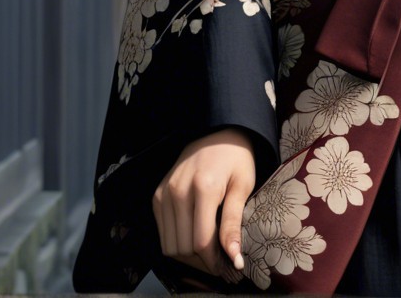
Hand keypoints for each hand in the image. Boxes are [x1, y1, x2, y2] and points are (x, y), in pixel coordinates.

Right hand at [152, 127, 255, 280]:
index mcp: (202, 188)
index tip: (228, 267)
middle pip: (183, 247)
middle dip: (202, 260)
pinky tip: (194, 231)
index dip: (214, 262)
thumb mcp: (242, 187)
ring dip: (188, 254)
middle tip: (220, 257)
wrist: (217, 132)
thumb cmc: (236, 159)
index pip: (201, 242)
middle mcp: (178, 191)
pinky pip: (163, 232)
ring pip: (169, 245)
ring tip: (208, 246)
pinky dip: (177, 240)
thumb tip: (235, 261)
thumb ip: (233, 224)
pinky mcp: (157, 195)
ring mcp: (164, 192)